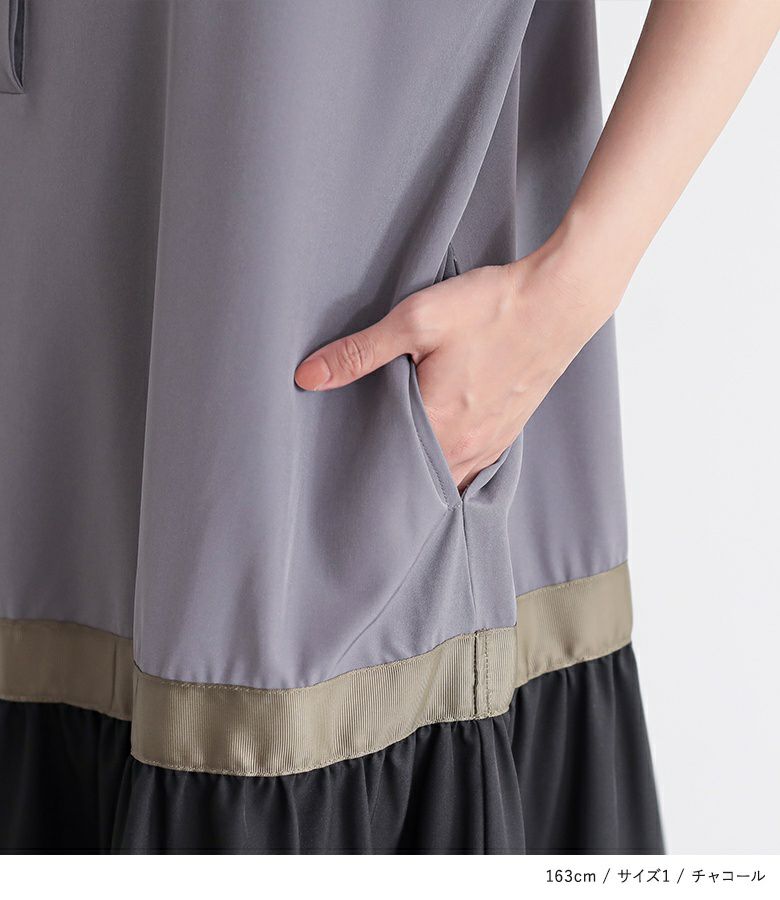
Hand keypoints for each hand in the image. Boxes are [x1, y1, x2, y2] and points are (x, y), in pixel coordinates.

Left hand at [294, 236, 619, 490]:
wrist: (561, 300)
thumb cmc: (492, 309)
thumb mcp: (417, 321)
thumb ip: (360, 352)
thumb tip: (307, 377)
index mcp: (440, 427)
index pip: (389, 471)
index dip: (363, 472)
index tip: (342, 469)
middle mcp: (469, 448)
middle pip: (420, 482)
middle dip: (392, 480)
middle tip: (364, 470)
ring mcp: (493, 443)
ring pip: (450, 478)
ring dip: (425, 474)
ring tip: (398, 461)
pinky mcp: (510, 430)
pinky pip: (475, 466)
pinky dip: (454, 464)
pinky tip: (439, 447)